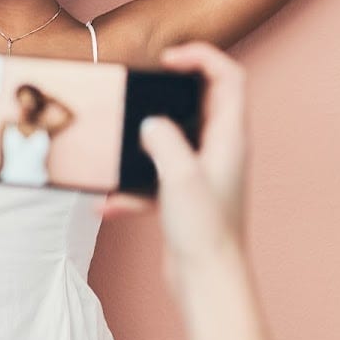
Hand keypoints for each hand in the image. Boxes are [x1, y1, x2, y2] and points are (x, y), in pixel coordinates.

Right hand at [101, 42, 246, 295]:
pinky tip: (109, 202)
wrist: (208, 282)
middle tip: (143, 85)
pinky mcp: (185, 194)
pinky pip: (156, 174)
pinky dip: (134, 184)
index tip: (168, 58)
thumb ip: (163, 139)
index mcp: (230, 136)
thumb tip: (148, 123)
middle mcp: (221, 149)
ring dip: (146, 136)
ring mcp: (204, 171)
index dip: (201, 56)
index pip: (228, 76)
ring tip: (122, 138)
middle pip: (202, 100)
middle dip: (170, 89)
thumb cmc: (206, 231)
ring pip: (175, 136)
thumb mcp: (180, 175)